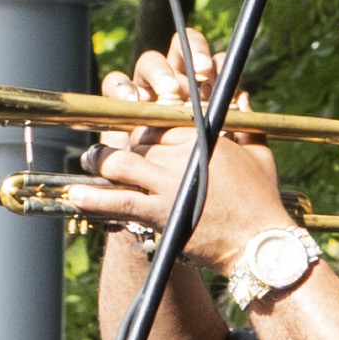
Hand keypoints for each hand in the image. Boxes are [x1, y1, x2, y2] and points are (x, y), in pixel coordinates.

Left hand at [39, 33, 290, 270]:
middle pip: (137, 137)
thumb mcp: (259, 155)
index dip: (145, 118)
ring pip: (120, 162)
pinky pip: (119, 200)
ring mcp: (168, 182)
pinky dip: (94, 197)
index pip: (161, 116)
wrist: (260, 243)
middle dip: (121, 140)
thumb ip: (247, 123)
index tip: (136, 120)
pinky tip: (76, 194)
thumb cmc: (263, 200)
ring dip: (100, 161)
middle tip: (107, 144)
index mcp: (201, 135)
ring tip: (90, 161)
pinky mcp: (160, 211)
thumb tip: (242, 96)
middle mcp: (180, 154)